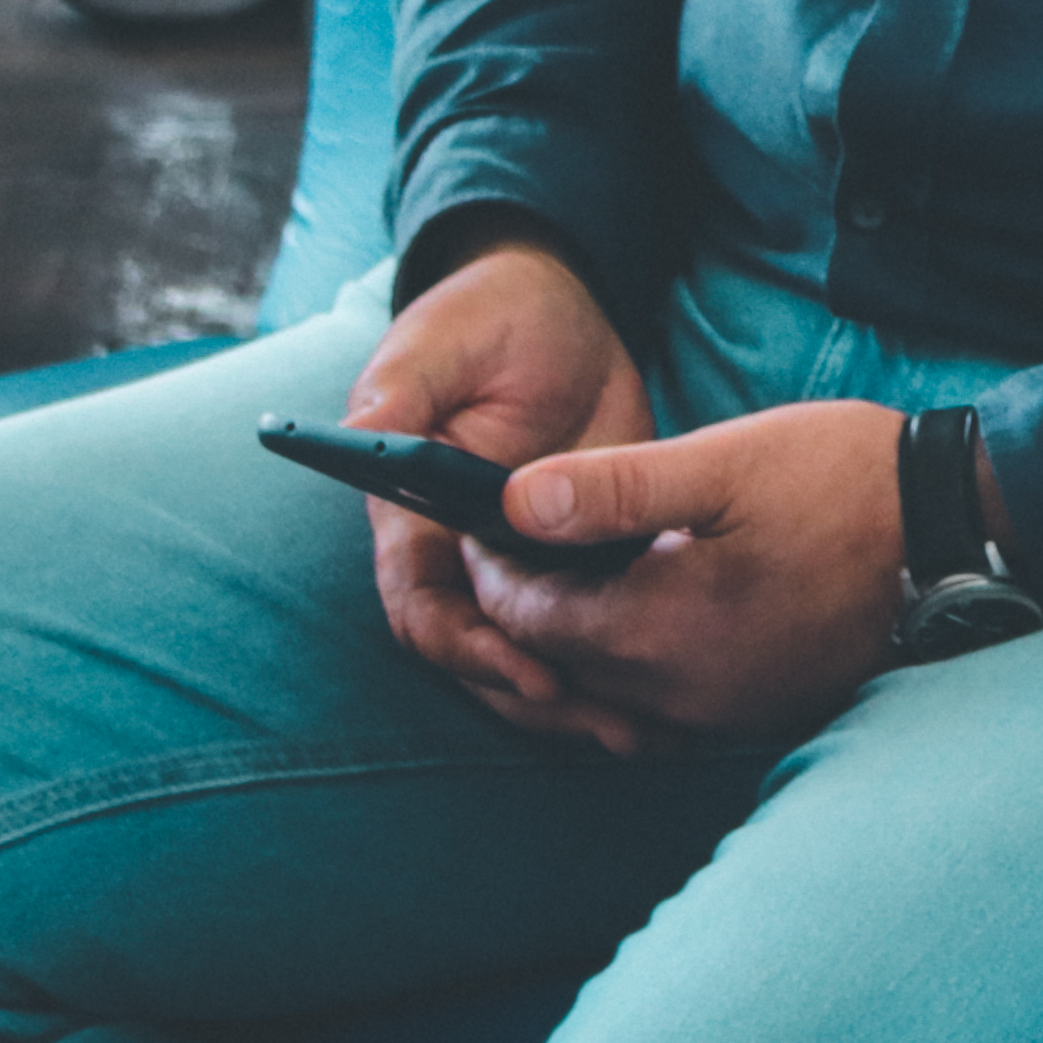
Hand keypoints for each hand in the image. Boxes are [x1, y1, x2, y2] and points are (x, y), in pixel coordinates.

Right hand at [347, 240, 656, 747]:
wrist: (557, 309)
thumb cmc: (482, 321)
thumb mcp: (443, 342)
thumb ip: (405, 386)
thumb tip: (365, 426)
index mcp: (411, 521)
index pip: (425, 610)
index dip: (471, 650)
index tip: (531, 672)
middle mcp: (462, 557)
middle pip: (483, 655)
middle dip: (537, 697)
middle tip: (610, 724)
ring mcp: (526, 562)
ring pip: (540, 654)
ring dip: (583, 698)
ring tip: (646, 732)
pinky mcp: (586, 554)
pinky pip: (596, 624)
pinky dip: (624, 661)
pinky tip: (677, 693)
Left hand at [463, 401, 911, 743]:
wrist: (958, 529)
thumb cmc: (845, 482)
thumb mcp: (726, 462)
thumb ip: (614, 488)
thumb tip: (515, 500)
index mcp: (663, 629)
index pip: (531, 619)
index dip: (492, 571)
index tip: (482, 523)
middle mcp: (683, 693)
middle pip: (560, 668)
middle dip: (523, 612)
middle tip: (510, 549)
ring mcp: (724, 713)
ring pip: (606, 697)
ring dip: (573, 648)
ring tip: (566, 584)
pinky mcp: (759, 713)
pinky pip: (660, 710)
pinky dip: (629, 673)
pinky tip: (641, 621)